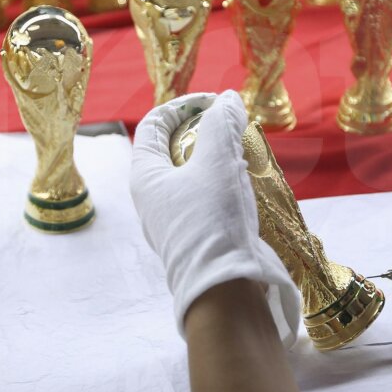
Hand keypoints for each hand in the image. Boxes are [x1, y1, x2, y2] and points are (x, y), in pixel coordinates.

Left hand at [130, 91, 300, 343]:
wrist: (224, 289)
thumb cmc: (211, 220)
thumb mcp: (216, 162)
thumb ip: (221, 125)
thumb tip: (227, 101)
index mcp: (144, 175)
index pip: (155, 123)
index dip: (184, 105)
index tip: (216, 103)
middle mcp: (151, 198)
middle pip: (172, 148)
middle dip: (203, 131)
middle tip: (234, 127)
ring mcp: (172, 221)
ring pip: (191, 176)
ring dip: (217, 158)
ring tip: (244, 153)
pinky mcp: (195, 238)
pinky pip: (205, 199)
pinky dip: (223, 184)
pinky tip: (247, 186)